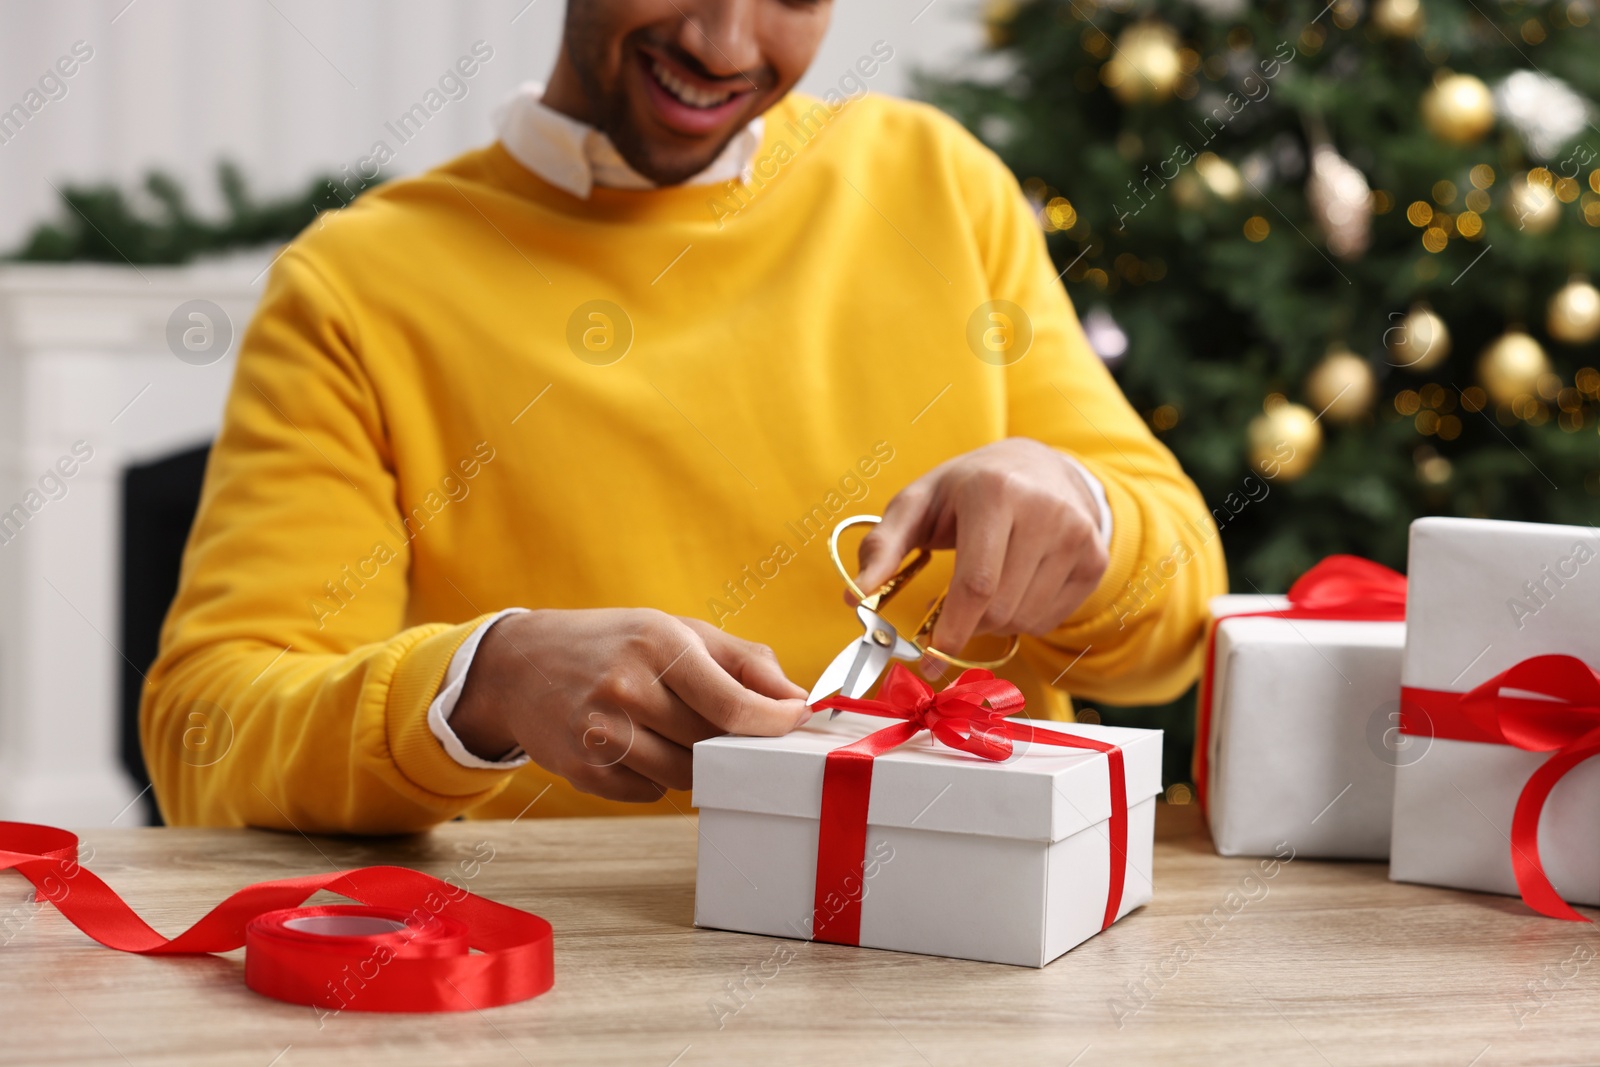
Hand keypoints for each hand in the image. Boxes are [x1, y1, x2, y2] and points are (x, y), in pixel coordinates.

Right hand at [450, 609, 808, 801]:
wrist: (520, 665)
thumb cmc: (613, 644)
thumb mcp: (677, 631)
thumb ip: (744, 662)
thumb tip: (796, 699)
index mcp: (657, 644)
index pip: (733, 703)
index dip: (773, 721)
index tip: (795, 722)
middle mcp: (626, 687)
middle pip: (713, 743)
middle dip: (727, 737)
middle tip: (717, 720)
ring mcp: (601, 732)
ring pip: (685, 775)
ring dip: (692, 760)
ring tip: (668, 727)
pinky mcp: (584, 770)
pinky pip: (650, 792)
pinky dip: (655, 776)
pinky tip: (637, 743)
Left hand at [855, 438, 1108, 661]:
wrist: (1039, 466)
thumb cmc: (967, 488)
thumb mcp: (918, 503)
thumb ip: (882, 546)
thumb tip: (854, 595)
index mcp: (995, 492)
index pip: (977, 584)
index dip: (953, 630)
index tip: (931, 657)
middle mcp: (1045, 512)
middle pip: (1000, 608)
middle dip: (968, 625)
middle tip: (952, 614)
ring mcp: (1078, 536)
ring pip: (1025, 618)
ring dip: (995, 622)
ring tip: (987, 585)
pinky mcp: (1095, 558)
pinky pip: (1050, 620)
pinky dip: (1024, 617)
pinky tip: (1016, 583)